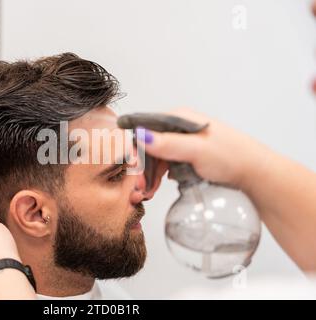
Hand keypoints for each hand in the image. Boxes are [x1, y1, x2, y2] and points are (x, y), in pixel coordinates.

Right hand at [137, 108, 271, 191]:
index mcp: (179, 118)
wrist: (254, 173)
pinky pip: (166, 165)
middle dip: (142, 167)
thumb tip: (141, 135)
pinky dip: (159, 177)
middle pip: (148, 145)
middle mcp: (179, 128)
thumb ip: (168, 144)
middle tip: (140, 188)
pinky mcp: (188, 155)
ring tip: (148, 192)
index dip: (135, 149)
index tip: (131, 169)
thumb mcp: (197, 150)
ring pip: (156, 157)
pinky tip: (158, 187)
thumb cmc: (232, 156)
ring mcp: (184, 142)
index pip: (145, 128)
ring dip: (150, 174)